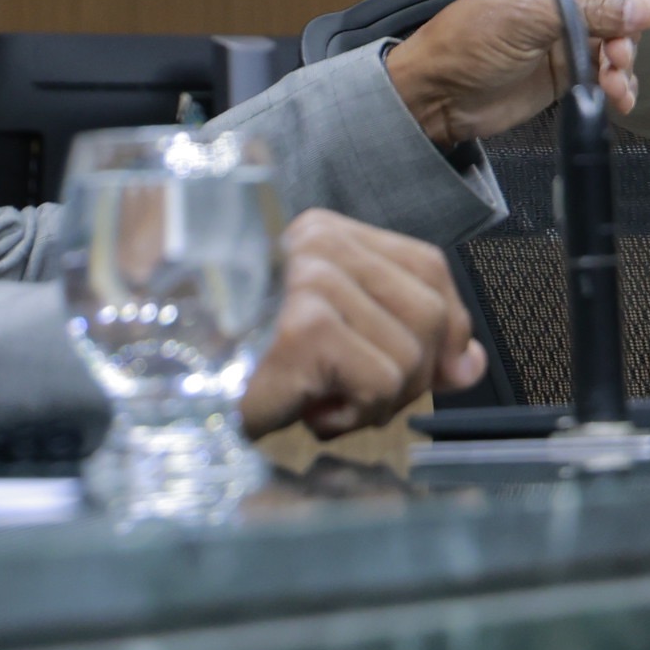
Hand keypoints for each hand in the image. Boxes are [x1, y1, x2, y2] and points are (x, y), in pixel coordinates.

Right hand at [238, 210, 485, 436]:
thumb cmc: (251, 369)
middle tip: (353, 392)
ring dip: (374, 402)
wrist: (179, 393)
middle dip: (410, 376)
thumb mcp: (341, 341)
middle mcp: (320, 244)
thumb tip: (471, 363)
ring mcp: (311, 282)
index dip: (445, 327)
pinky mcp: (305, 329)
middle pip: (429, 314)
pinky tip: (307, 408)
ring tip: (321, 397)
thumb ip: (411, 340)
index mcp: (327, 233)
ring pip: (409, 356)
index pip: (429, 266)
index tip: (422, 366)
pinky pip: (379, 384)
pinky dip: (351, 416)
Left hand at [382, 0, 649, 145]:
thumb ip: (592, 9)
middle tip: (614, 49)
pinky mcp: (573, 63)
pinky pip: (615, 67)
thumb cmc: (467, 40)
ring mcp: (573, 26)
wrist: (443, 96)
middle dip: (631, 25)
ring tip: (608, 79)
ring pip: (627, 35)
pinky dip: (620, 83)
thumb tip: (646, 9)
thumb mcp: (530, 14)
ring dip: (624, 60)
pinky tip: (614, 97)